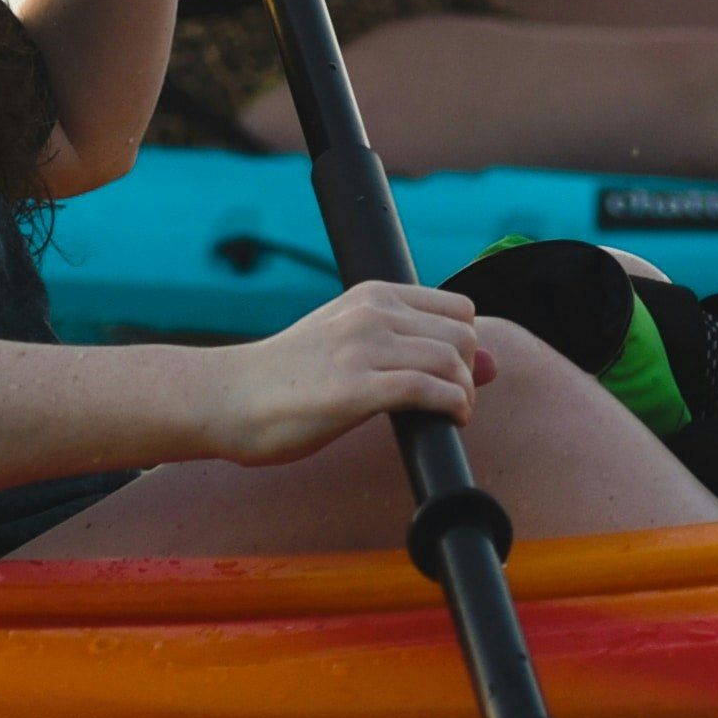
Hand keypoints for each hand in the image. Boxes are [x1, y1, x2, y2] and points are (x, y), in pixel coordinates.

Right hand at [204, 280, 496, 463]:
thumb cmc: (285, 379)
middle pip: (464, 334)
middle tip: (452, 400)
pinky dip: (452, 407)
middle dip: (470, 371)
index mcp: (371, 296)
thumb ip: (409, 346)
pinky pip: (430, 389)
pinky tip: (448, 421)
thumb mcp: (347, 343)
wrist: (225, 398)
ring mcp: (364, 349)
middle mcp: (372, 313)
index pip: (458, 307)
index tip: (454, 375)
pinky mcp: (356, 389)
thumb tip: (491, 362)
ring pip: (453, 361)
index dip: (467, 344)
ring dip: (464, 394)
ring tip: (449, 414)